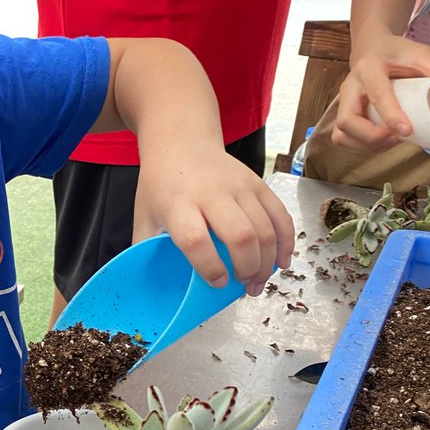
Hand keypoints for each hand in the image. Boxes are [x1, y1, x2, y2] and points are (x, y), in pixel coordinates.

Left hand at [133, 149, 294, 296]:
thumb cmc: (161, 185)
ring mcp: (239, 186)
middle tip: (244, 286)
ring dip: (267, 261)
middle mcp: (211, 193)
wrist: (182, 144)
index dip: (209, 266)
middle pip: (240, 235)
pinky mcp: (258, 183)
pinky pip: (280, 214)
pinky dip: (286, 240)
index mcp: (178, 204)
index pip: (195, 239)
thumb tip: (148, 285)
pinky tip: (282, 261)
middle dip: (247, 268)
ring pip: (265, 228)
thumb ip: (144, 248)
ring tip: (258, 281)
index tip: (217, 283)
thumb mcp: (144, 215)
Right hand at [333, 35, 429, 150]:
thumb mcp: (419, 54)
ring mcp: (343, 102)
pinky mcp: (343, 113)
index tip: (407, 131)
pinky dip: (362, 145)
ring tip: (391, 141)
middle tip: (395, 138)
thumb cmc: (396, 54)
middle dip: (370, 137)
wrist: (371, 48)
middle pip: (346, 120)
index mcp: (369, 68)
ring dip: (365, 144)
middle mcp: (350, 87)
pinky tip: (382, 141)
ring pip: (341, 133)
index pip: (376, 94)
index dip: (391, 115)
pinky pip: (343, 137)